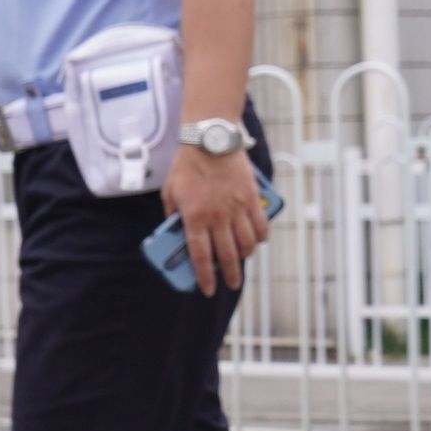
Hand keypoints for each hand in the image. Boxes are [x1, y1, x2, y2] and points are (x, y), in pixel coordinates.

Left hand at [163, 138, 270, 297]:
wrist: (210, 140)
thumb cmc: (187, 165)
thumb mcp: (170, 192)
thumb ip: (172, 214)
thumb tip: (174, 230)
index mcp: (195, 218)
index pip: (200, 256)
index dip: (205, 277)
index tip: (208, 289)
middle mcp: (218, 217)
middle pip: (226, 255)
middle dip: (230, 274)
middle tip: (232, 283)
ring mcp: (237, 209)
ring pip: (247, 244)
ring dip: (245, 256)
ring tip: (242, 260)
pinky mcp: (252, 198)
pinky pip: (261, 225)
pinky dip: (260, 237)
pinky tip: (256, 241)